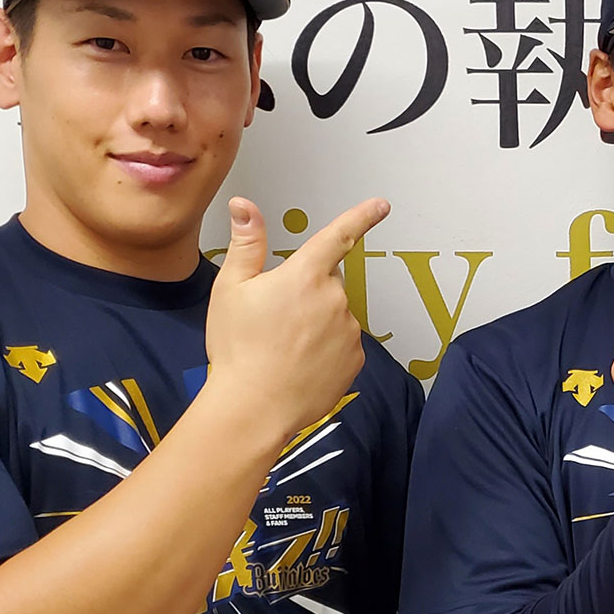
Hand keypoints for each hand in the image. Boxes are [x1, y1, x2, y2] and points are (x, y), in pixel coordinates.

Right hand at [205, 196, 386, 447]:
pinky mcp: (355, 359)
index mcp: (305, 275)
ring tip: (283, 346)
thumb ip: (246, 243)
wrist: (254, 408)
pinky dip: (326, 348)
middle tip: (274, 315)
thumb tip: (245, 205)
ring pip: (335, 314)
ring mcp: (349, 331)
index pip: (338, 236)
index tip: (381, 205)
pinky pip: (342, 343)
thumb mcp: (231, 289)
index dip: (362, 217)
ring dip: (316, 321)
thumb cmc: (238, 347)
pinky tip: (300, 363)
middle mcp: (335, 299)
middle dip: (307, 289)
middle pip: (327, 281)